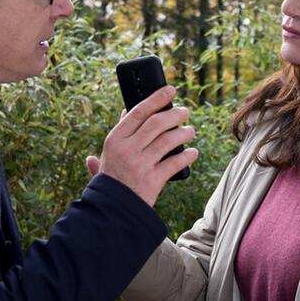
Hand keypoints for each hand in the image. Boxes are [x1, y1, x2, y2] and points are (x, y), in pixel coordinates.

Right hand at [89, 86, 197, 205]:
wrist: (111, 210)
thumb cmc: (110, 180)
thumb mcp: (107, 155)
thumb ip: (119, 132)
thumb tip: (126, 112)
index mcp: (115, 139)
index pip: (138, 112)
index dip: (156, 98)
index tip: (170, 90)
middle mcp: (128, 149)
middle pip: (157, 123)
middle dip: (175, 114)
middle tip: (185, 112)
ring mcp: (140, 165)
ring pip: (169, 140)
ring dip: (184, 133)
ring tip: (191, 131)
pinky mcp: (153, 180)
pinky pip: (175, 163)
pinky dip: (187, 156)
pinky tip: (193, 153)